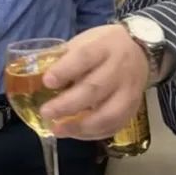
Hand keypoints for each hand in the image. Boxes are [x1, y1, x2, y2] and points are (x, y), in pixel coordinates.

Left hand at [39, 23, 148, 139]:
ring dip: (81, 126)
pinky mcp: (134, 108)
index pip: (84, 57)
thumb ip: (63, 57)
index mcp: (104, 47)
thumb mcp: (84, 41)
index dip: (65, 70)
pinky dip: (93, 134)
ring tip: (57, 130)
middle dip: (67, 104)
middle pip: (94, 89)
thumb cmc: (103, 46)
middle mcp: (119, 68)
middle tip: (46, 112)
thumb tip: (35, 75)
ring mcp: (129, 91)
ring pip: (108, 113)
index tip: (47, 82)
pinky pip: (115, 126)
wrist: (140, 50)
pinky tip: (75, 134)